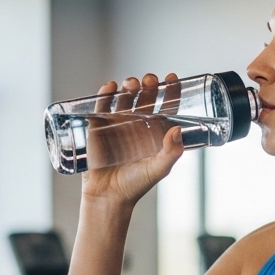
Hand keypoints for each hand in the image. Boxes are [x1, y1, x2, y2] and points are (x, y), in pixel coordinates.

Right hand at [80, 72, 183, 206]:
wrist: (108, 197)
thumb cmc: (135, 185)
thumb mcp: (158, 169)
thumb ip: (171, 152)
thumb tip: (176, 130)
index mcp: (155, 132)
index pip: (165, 106)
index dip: (170, 90)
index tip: (171, 77)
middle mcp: (137, 125)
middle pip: (145, 97)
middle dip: (148, 85)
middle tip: (149, 80)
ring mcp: (117, 124)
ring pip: (124, 98)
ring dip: (128, 86)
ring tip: (131, 84)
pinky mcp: (98, 127)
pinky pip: (101, 106)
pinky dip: (105, 94)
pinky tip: (109, 87)